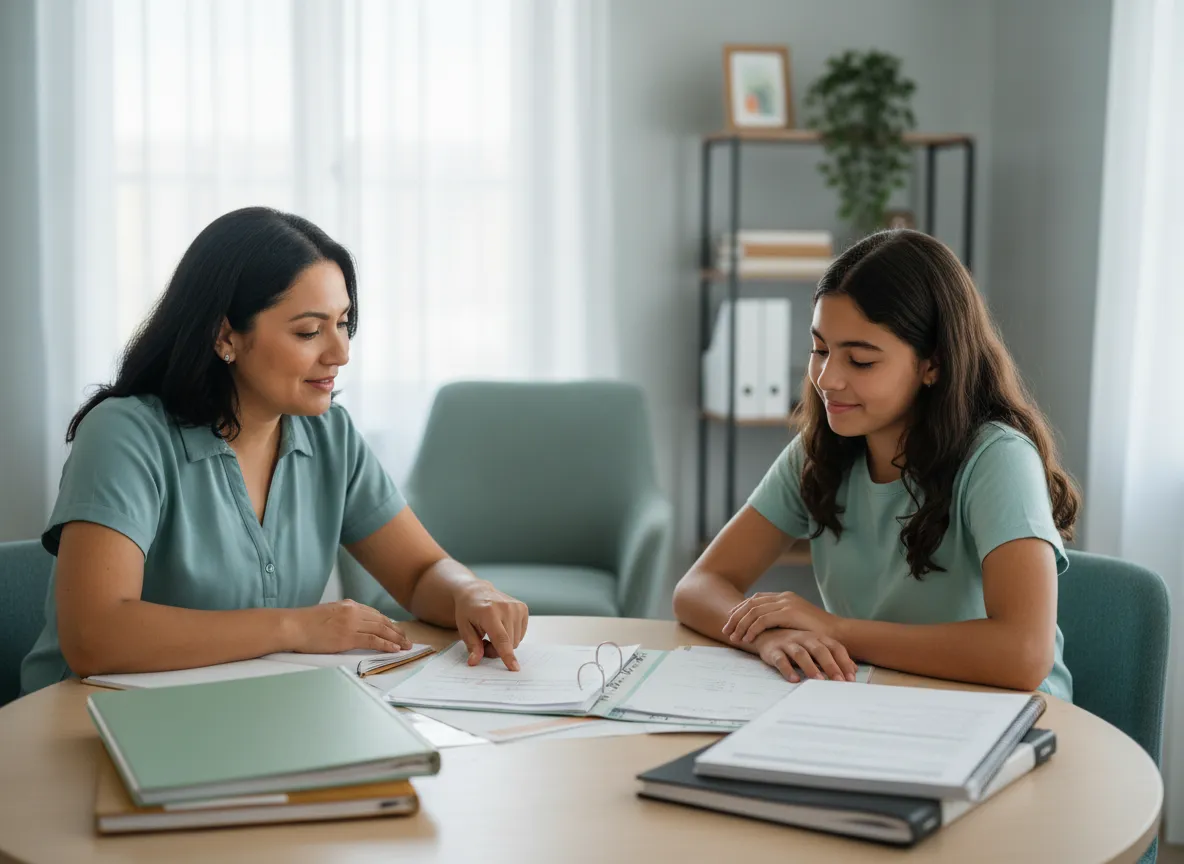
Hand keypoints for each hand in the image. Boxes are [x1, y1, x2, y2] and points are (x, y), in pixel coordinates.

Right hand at [286, 600, 412, 653]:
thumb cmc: (304, 623)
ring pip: (381, 630)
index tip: (395, 630)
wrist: (293, 626)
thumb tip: (350, 624)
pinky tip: (395, 649)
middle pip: (382, 621)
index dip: (387, 623)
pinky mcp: (348, 637)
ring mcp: (352, 624)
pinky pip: (373, 641)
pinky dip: (386, 645)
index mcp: (348, 605)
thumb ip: (342, 615)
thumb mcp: (327, 612)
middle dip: (396, 631)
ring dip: (396, 639)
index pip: (374, 614)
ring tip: (406, 646)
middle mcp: (353, 612)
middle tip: (406, 639)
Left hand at [454, 581, 528, 670]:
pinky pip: (521, 634)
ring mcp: (517, 607)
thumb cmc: (468, 610)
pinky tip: (502, 627)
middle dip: (497, 650)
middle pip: (509, 643)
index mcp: (489, 612)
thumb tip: (474, 661)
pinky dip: (511, 636)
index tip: (514, 668)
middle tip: (484, 643)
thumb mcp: (464, 628)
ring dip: (504, 644)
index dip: (507, 655)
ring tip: (492, 634)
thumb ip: (472, 645)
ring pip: (516, 640)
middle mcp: (506, 608)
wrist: (476, 591)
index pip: (501, 638)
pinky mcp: (523, 608)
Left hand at [723, 591, 839, 644]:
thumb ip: (781, 621)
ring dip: (741, 625)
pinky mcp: (789, 613)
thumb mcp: (796, 624)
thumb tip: (764, 628)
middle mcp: (783, 597)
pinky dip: (752, 629)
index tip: (730, 622)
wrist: (837, 634)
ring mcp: (786, 603)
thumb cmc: (818, 633)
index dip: (740, 610)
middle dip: (735, 617)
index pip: (755, 600)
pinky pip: (763, 619)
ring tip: (734, 637)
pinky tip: (747, 638)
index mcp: (784, 597)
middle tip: (726, 631)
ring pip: (754, 611)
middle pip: (751, 603)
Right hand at [753, 629, 856, 682]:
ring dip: (810, 667)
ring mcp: (788, 643)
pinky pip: (780, 659)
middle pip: (820, 650)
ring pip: (801, 654)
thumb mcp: (815, 647)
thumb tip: (854, 670)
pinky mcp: (773, 650)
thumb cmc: (794, 642)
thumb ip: (834, 657)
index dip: (844, 662)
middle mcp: (804, 638)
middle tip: (839, 681)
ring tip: (818, 680)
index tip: (851, 678)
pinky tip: (793, 679)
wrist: (764, 633)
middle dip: (831, 666)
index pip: (834, 647)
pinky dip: (787, 669)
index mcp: (817, 637)